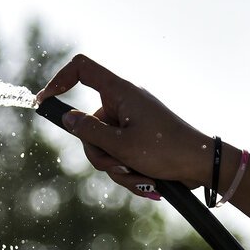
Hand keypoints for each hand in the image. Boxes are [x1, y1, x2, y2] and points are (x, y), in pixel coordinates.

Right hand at [35, 55, 212, 196]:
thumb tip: (67, 119)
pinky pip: (117, 153)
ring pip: (102, 144)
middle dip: (98, 153)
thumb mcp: (121, 146)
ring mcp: (130, 121)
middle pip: (88, 124)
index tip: (45, 102)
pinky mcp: (137, 137)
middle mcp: (124, 103)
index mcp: (121, 93)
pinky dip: (126, 170)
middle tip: (117, 166)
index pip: (82, 69)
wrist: (203, 166)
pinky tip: (145, 180)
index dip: (59, 80)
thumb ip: (89, 131)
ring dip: (115, 166)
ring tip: (139, 176)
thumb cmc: (167, 151)